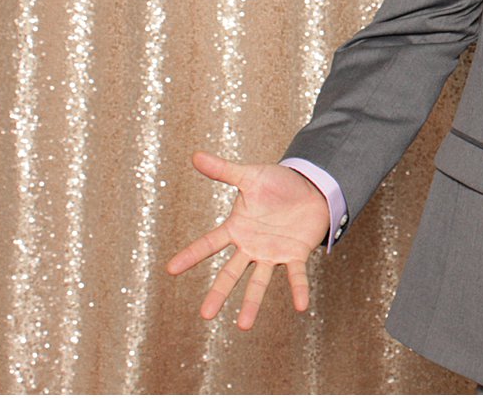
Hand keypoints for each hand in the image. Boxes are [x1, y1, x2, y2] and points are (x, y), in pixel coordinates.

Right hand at [165, 152, 330, 329]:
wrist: (311, 187)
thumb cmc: (279, 183)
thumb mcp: (250, 176)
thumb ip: (224, 171)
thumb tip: (195, 155)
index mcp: (237, 228)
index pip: (209, 243)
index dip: (191, 255)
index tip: (170, 269)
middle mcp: (251, 246)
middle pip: (230, 272)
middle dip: (218, 293)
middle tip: (204, 316)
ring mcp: (273, 253)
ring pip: (259, 281)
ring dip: (252, 303)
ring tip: (243, 326)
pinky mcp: (296, 254)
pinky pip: (296, 275)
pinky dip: (298, 290)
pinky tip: (301, 307)